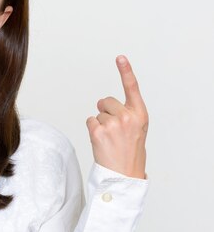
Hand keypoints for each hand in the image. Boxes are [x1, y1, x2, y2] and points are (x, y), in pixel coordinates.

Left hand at [86, 55, 147, 178]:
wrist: (124, 174)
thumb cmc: (130, 151)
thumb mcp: (136, 129)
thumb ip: (126, 112)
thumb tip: (103, 103)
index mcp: (140, 114)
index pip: (132, 88)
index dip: (126, 71)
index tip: (120, 57)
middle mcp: (127, 116)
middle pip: (106, 101)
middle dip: (107, 112)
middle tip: (115, 131)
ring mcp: (112, 124)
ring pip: (98, 113)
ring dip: (101, 124)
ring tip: (110, 139)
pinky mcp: (98, 131)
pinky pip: (90, 121)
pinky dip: (93, 129)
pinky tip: (102, 141)